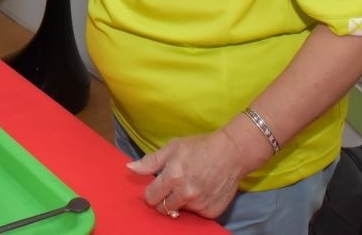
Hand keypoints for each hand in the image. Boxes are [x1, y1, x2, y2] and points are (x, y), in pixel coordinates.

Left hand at [127, 130, 250, 220]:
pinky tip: (202, 191)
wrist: (232, 153)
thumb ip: (150, 161)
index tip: (158, 186)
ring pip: (180, 211)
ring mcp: (200, 204)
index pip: (150, 197)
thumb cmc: (200, 147)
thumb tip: (129, 168)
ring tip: (190, 186)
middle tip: (174, 186)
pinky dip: (197, 206)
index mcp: (173, 176)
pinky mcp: (212, 211)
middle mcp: (185, 193)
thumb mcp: (173, 147)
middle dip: (165, 199)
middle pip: (163, 208)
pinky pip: (196, 214)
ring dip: (181, 202)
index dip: (152, 192)